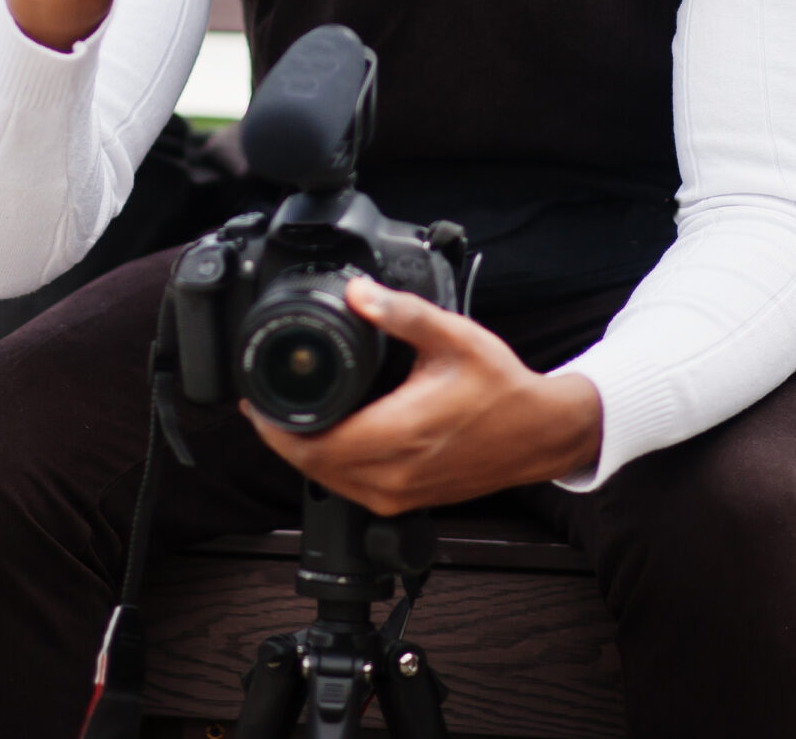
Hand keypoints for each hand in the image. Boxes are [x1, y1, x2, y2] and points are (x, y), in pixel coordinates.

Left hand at [244, 278, 602, 514]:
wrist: (540, 433)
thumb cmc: (502, 388)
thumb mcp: (453, 337)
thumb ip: (402, 313)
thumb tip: (358, 293)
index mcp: (401, 435)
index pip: (316, 446)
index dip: (276, 427)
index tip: (255, 401)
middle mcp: (395, 475)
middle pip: (312, 467)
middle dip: (282, 437)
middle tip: (263, 405)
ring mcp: (399, 495)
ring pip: (328, 482)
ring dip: (302, 454)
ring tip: (289, 417)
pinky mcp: (405, 502)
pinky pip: (349, 489)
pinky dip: (328, 466)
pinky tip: (325, 439)